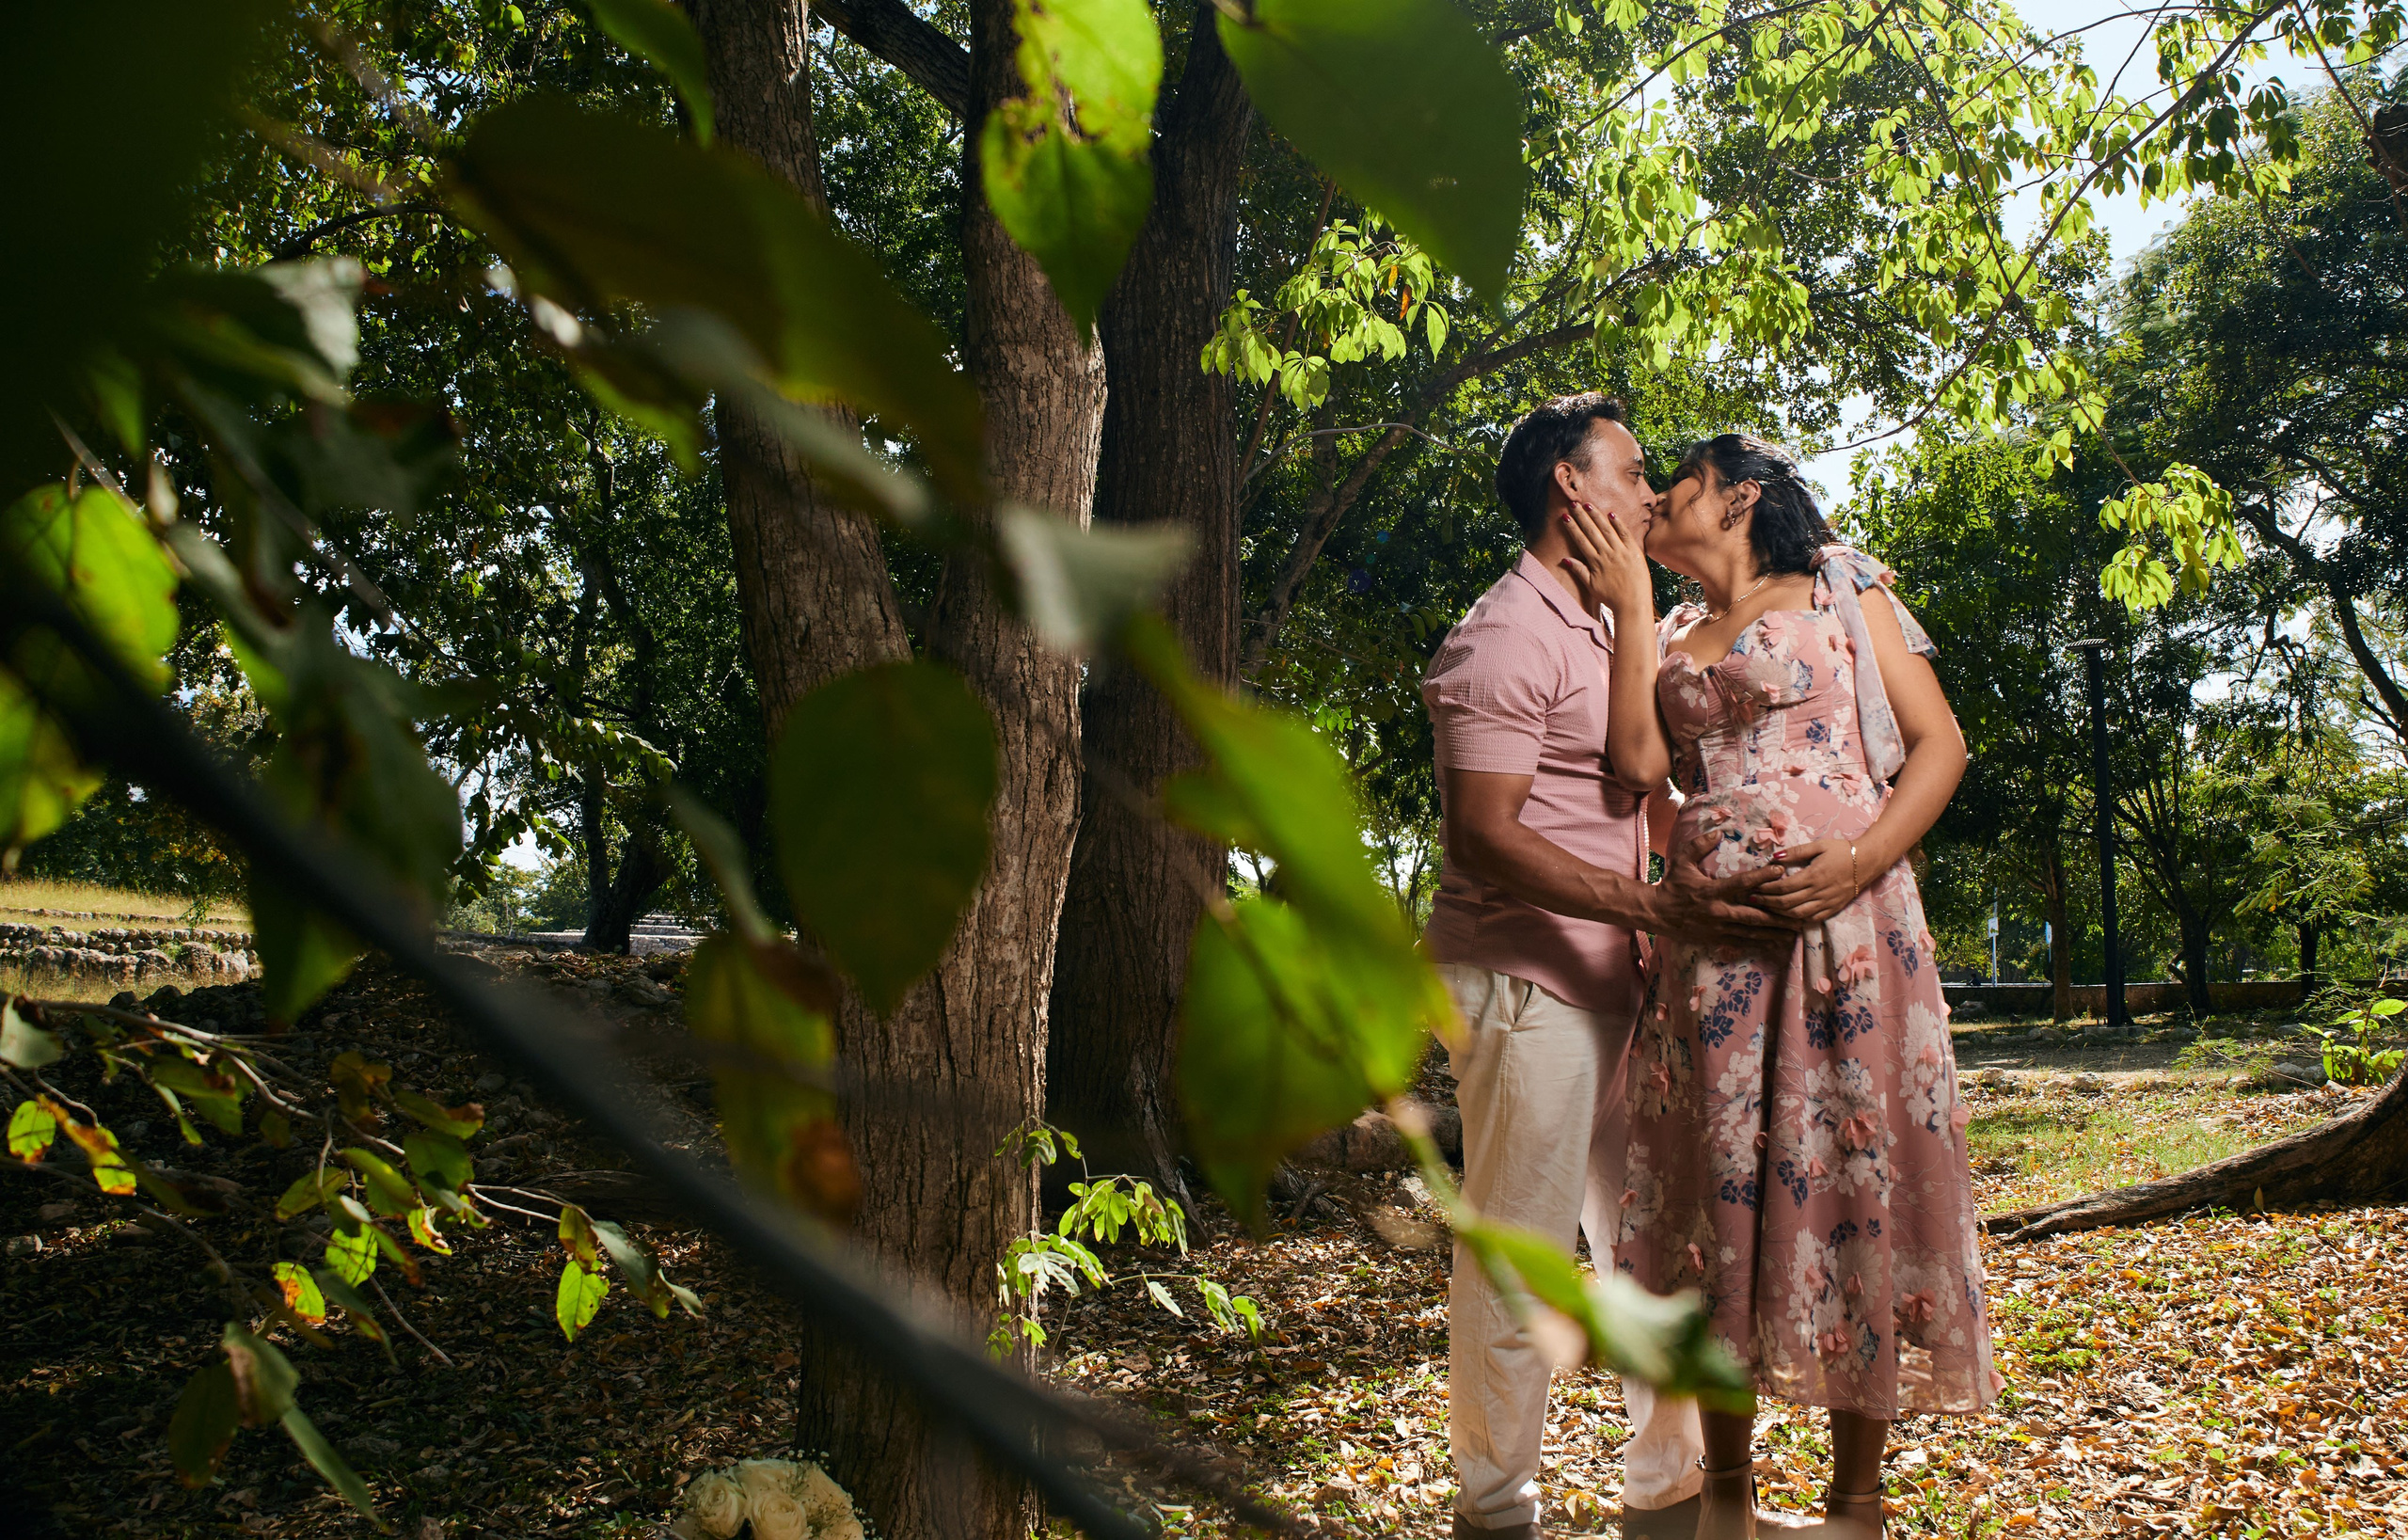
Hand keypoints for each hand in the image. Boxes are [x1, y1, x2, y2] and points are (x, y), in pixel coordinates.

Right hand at [1559, 499, 1652, 618]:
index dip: (1572, 527)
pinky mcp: (1634, 552)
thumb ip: (1579, 571)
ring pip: (1607, 530)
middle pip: (1592, 531)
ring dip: (1597, 516)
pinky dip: (1618, 524)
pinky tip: (1611, 514)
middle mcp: (1607, 555)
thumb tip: (1564, 559)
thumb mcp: (1591, 586)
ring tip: (1588, 505)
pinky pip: (1625, 534)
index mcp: (1595, 562)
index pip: (1581, 540)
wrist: (1633, 604)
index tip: (1565, 516)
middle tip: (1574, 504)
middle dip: (1581, 517)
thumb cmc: (1611, 597)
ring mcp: (1621, 552)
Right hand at [1650, 852, 1800, 945]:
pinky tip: (1775, 943)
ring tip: (1794, 932)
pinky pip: (1742, 942)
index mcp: (1712, 891)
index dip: (1762, 877)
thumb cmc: (1671, 886)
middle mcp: (1718, 911)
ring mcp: (1718, 928)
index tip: (1781, 871)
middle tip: (1799, 914)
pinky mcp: (1716, 939)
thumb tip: (1718, 832)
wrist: (1656, 913)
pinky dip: (1760, 943)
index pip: (1742, 883)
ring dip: (1775, 932)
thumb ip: (1699, 846)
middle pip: (1754, 914)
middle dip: (1778, 915)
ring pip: (1752, 932)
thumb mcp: (1682, 862)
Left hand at [1759, 838, 1860, 923]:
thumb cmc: (1842, 851)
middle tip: (1753, 899)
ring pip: (1797, 915)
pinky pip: (1811, 919)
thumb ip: (1796, 852)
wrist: (1868, 861)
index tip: (1753, 887)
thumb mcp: (1819, 846)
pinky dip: (1796, 920)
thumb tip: (1774, 857)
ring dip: (1778, 913)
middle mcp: (1819, 892)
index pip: (1783, 887)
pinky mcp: (1833, 909)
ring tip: (1765, 908)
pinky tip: (1785, 916)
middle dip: (1767, 902)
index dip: (1766, 889)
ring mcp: (1827, 903)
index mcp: (1814, 876)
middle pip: (1787, 903)